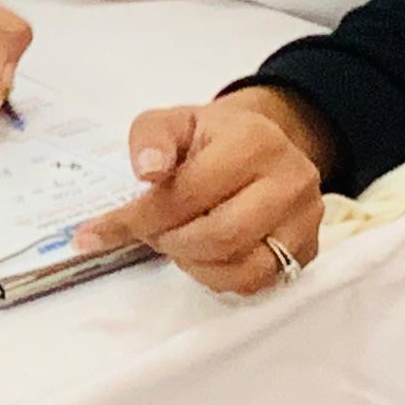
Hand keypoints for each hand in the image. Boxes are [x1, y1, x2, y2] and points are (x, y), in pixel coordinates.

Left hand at [76, 88, 328, 295]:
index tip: (96, 234)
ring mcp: (305, 219)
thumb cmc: (209, 137)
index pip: (190, 192)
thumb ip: (151, 139)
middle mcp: (291, 180)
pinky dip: (219, 278)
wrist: (261, 144)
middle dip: (171, 242)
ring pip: (244, 268)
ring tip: (176, 243)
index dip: (140, 218)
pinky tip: (202, 256)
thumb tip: (148, 171)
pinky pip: (258, 282)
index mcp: (255, 141)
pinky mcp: (307, 250)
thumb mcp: (172, 122)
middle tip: (150, 234)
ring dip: (195, 265)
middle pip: (221, 236)